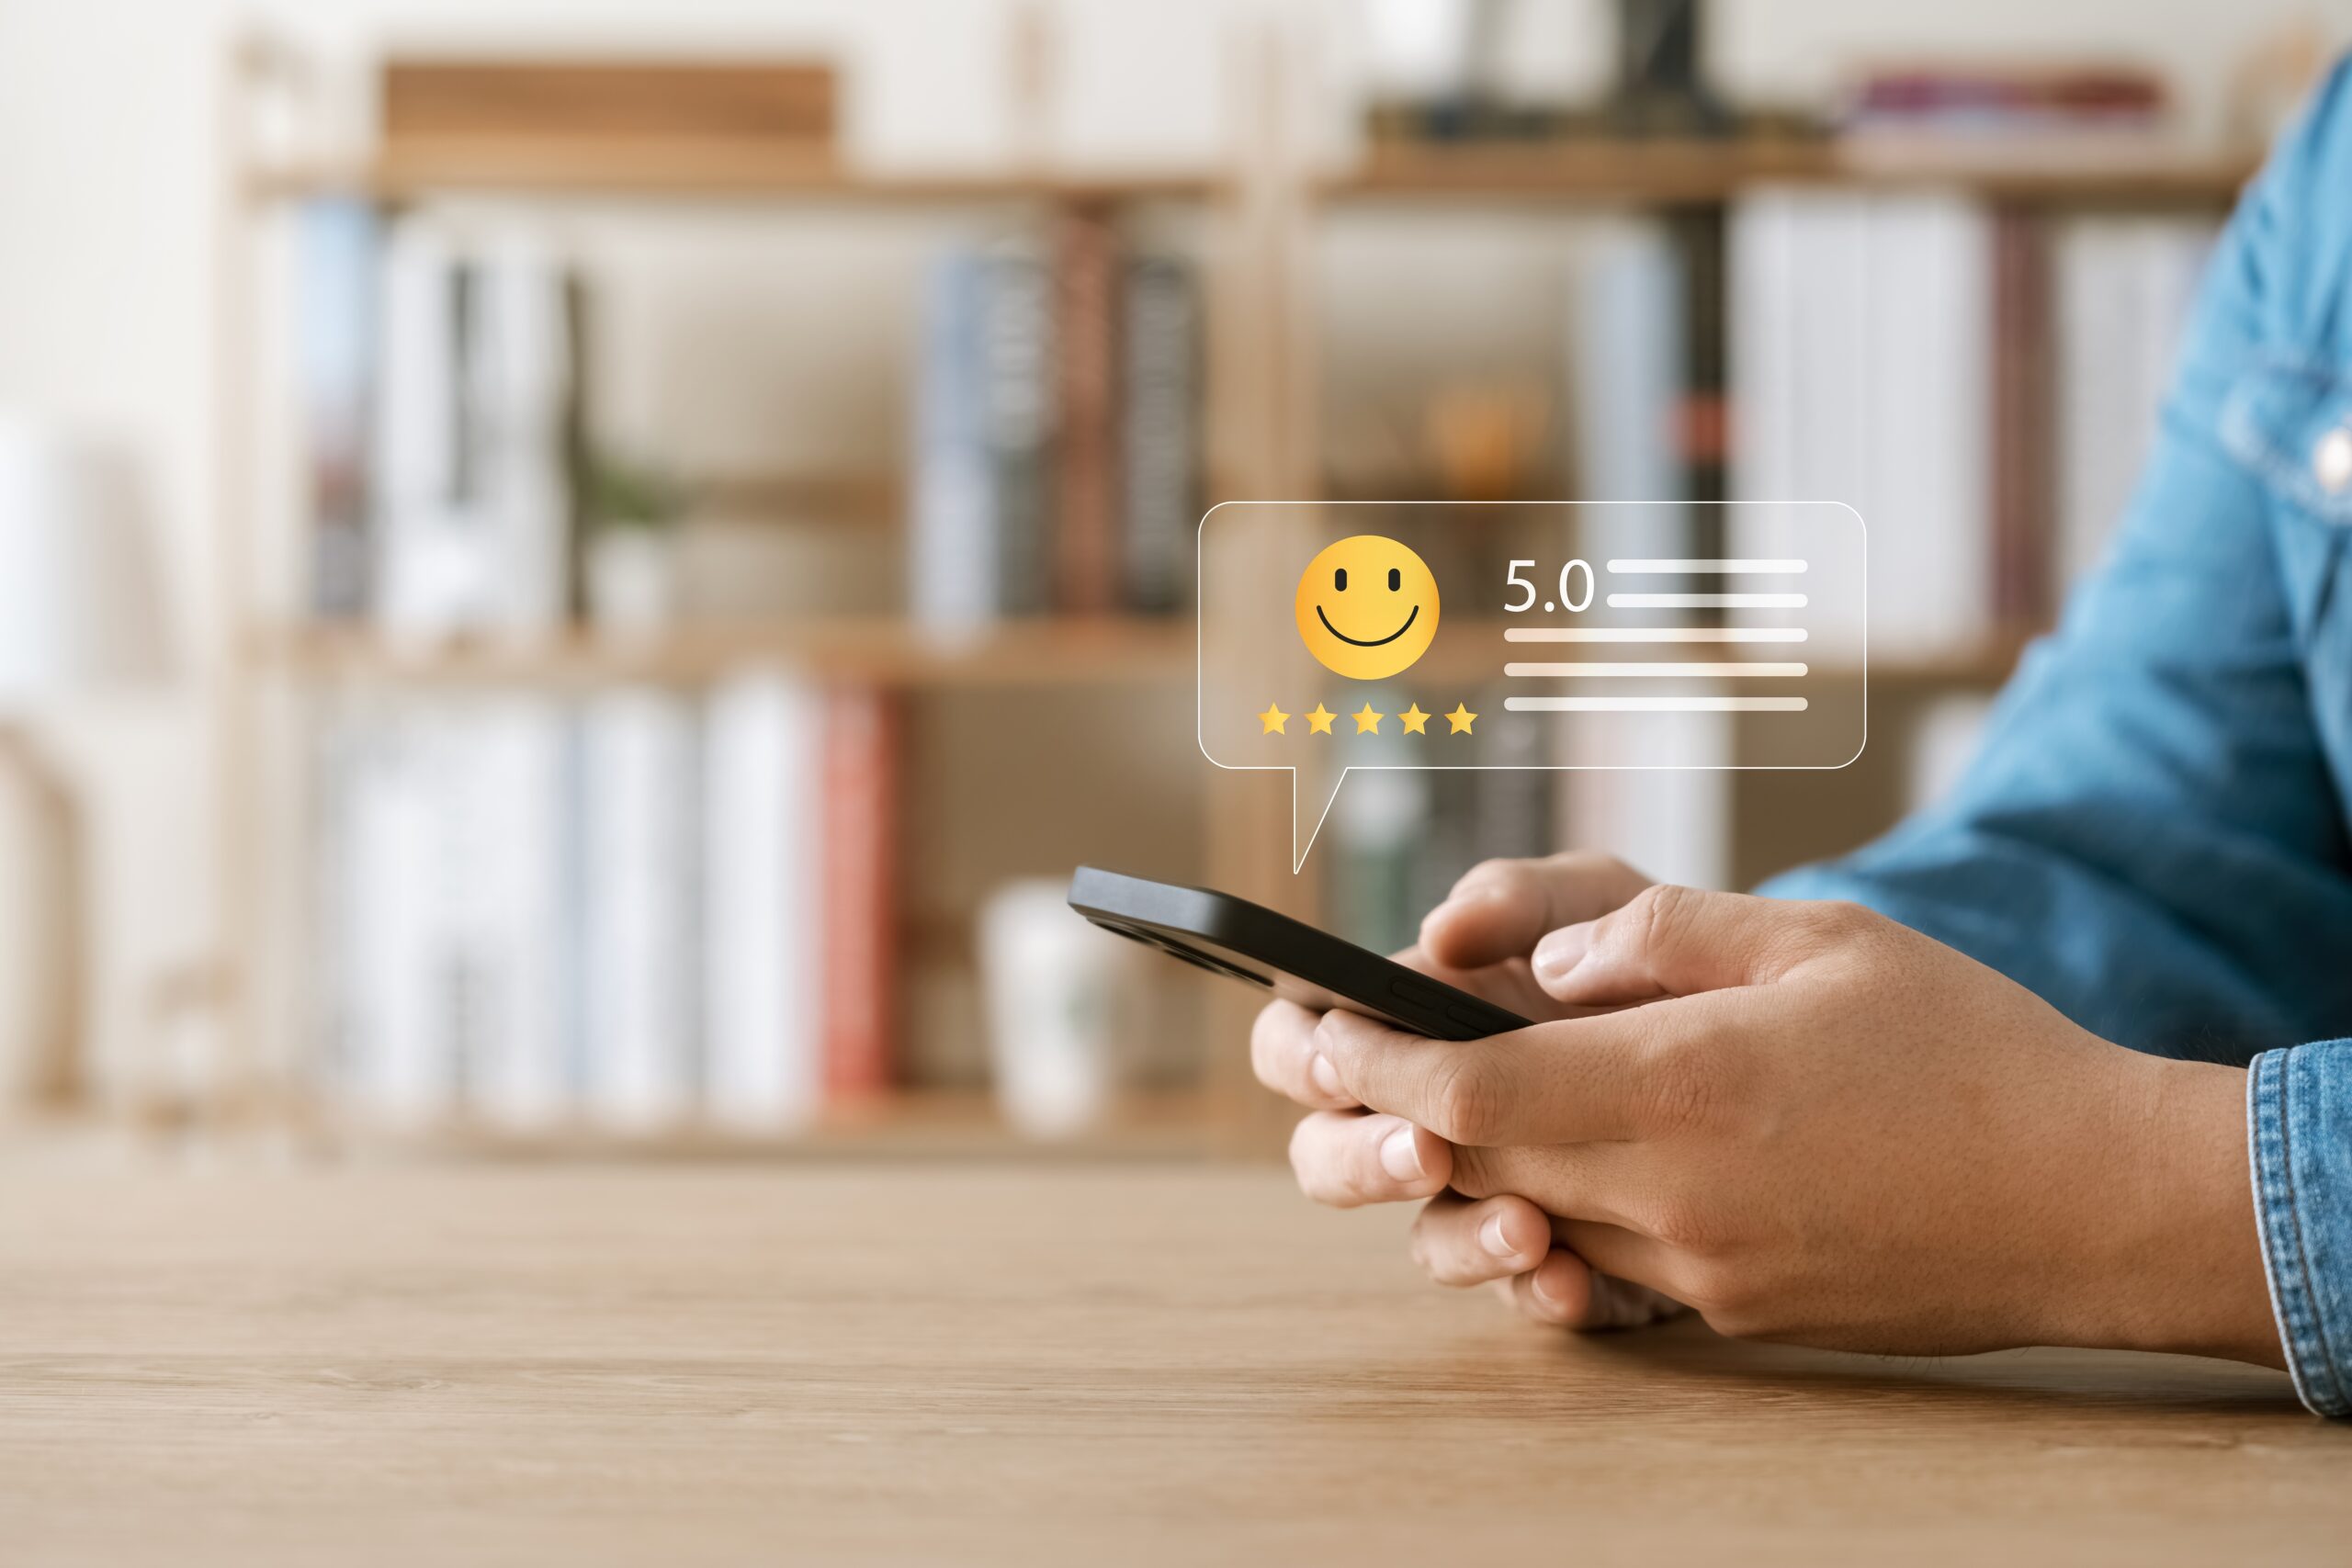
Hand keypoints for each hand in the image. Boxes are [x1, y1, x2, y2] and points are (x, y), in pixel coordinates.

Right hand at [1252, 854, 1681, 1327]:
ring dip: (1459, 1238)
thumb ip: (1521, 897)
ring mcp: (1492, 1194)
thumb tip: (1443, 931)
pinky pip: (1525, 1295)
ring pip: (1426, 1240)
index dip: (1304, 1057)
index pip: (1301, 1043)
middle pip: (1329, 1157)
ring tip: (1526, 1227)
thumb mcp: (1597, 899)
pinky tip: (1572, 1279)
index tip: (1344, 1057)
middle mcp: (1433, 1119)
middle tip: (1426, 1152)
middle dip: (1360, 1162)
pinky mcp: (1567, 1259)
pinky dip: (1540, 1292)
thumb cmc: (1652, 956)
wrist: (1773, 1042)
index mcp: (1409, 1026)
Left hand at [1314, 885, 2285, 1364]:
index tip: (1315, 1023)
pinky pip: (1603, 1272)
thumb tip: (1543, 957)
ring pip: (1523, 1222)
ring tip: (1453, 1099)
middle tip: (1338, 1056)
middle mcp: (1670, 1195)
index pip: (1466, 1086)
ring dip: (1470, 1166)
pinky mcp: (1733, 1314)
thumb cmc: (1966, 1045)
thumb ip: (1661, 932)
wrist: (2096, 1200)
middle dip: (1388, 1109)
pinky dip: (1558, 1219)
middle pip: (1470, 1160)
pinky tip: (1574, 1172)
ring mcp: (1698, 1270)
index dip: (1371, 1056)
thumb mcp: (1817, 935)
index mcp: (1681, 1088)